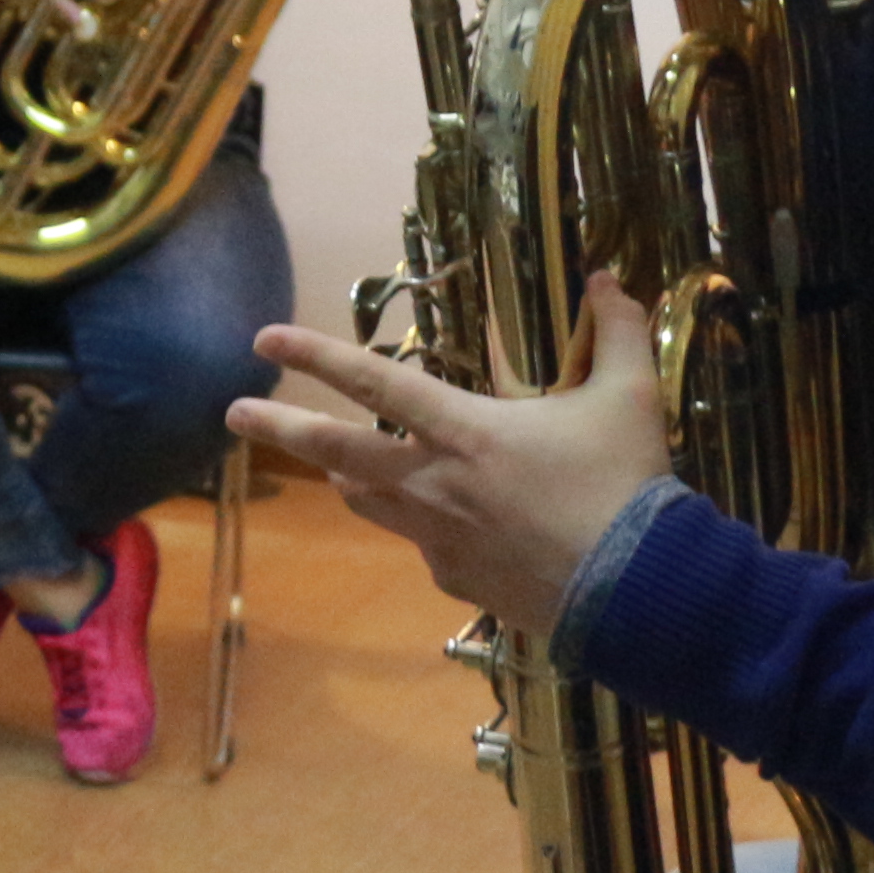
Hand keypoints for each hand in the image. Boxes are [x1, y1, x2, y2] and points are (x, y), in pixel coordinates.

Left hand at [230, 283, 674, 640]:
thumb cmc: (628, 487)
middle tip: (233, 415)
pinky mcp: (454, 581)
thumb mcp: (630, 398)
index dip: (315, 355)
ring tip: (334, 469)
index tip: (264, 337)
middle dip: (280, 428)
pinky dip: (429, 527)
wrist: (640, 594)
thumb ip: (619, 332)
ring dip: (348, 477)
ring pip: (369, 501)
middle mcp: (434, 484)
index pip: (375, 382)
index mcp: (465, 432)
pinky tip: (460, 527)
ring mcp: (437, 538)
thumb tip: (610, 278)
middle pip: (337, 452)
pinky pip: (425, 546)